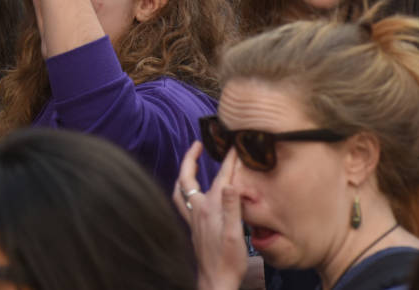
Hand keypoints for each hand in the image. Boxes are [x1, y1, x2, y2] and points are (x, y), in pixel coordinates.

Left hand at [173, 143, 247, 289]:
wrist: (215, 281)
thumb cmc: (229, 261)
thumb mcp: (236, 235)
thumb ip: (232, 208)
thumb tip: (230, 184)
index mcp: (210, 208)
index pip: (221, 178)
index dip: (229, 161)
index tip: (235, 146)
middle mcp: (198, 210)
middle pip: (189, 177)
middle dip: (192, 157)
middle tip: (198, 143)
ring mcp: (193, 217)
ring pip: (182, 188)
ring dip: (185, 171)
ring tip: (191, 160)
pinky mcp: (193, 226)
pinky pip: (182, 201)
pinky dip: (184, 188)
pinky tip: (191, 189)